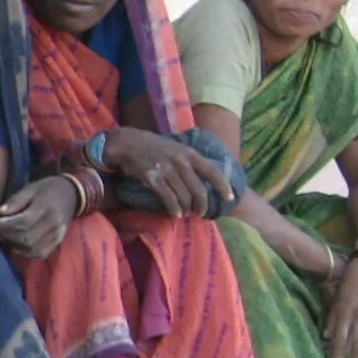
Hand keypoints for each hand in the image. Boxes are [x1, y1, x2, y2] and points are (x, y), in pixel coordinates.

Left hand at [0, 178, 77, 259]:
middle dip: (7, 235)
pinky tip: (15, 244)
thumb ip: (16, 200)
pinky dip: (25, 252)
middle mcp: (54, 223)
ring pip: (32, 248)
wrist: (72, 194)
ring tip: (3, 236)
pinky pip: (40, 253)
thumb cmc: (47, 189)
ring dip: (14, 245)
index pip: (24, 222)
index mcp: (47, 207)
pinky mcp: (58, 242)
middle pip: (27, 237)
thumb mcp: (31, 188)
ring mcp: (58, 235)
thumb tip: (0, 212)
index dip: (6, 225)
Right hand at [103, 128, 232, 216]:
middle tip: (202, 213)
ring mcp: (168, 171)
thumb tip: (203, 178)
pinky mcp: (154, 179)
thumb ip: (190, 160)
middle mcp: (182, 162)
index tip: (229, 198)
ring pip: (184, 196)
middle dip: (202, 205)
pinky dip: (174, 209)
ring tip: (186, 214)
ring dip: (187, 208)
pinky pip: (168, 198)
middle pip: (199, 190)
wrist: (128, 143)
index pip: (213, 172)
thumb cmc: (154, 147)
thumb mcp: (177, 148)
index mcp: (190, 154)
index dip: (223, 187)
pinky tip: (175, 214)